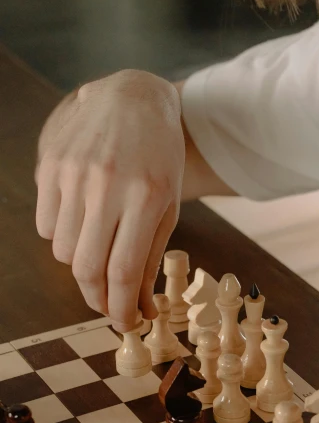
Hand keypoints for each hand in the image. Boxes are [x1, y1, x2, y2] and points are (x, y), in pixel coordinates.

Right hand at [35, 69, 184, 331]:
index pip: (122, 270)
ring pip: (62, 251)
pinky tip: (83, 222)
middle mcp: (105, 183)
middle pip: (86, 267)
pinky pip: (46, 226)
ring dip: (82, 266)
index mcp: (145, 196)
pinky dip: (63, 238)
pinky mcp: (49, 164)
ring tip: (102, 252)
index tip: (127, 324)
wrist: (132, 98)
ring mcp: (72, 172)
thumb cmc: (159, 161)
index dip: (120, 307)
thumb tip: (141, 311)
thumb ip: (150, 260)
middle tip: (109, 306)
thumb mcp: (167, 209)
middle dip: (97, 298)